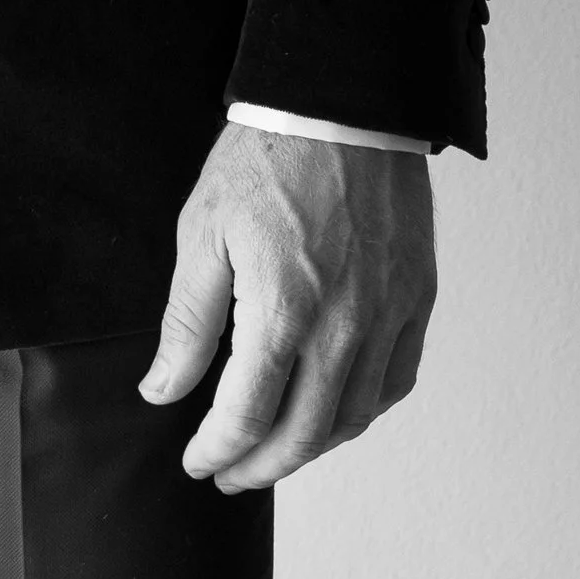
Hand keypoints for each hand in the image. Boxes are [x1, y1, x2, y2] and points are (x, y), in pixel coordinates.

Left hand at [140, 123, 435, 492]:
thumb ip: (186, 323)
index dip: (218, 451)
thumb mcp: (202, 233)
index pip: (248, 416)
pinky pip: (396, 380)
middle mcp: (345, 326)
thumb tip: (162, 391)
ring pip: (354, 417)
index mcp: (283, 311)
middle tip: (231, 473)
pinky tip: (334, 410)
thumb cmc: (266, 161)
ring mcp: (390, 314)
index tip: (199, 463)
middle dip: (261, 466)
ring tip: (275, 449)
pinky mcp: (418, 297)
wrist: (343, 105)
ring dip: (311, 446)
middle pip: (304, 434)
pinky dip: (363, 411)